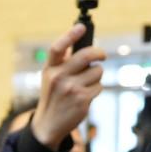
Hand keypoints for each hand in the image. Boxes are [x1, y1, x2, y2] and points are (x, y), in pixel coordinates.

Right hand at [30, 24, 105, 149]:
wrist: (48, 124)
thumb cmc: (53, 97)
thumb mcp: (50, 77)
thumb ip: (63, 62)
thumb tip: (83, 43)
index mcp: (50, 69)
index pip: (57, 48)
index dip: (70, 35)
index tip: (81, 27)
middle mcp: (59, 77)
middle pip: (86, 55)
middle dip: (99, 53)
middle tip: (102, 55)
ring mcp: (71, 89)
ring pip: (97, 71)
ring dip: (96, 76)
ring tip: (85, 84)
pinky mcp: (82, 99)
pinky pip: (99, 86)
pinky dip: (95, 89)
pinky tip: (85, 96)